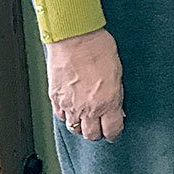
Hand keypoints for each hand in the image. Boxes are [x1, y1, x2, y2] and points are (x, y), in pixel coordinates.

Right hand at [46, 27, 125, 141]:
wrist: (74, 38)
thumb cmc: (98, 48)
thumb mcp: (117, 72)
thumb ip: (116, 94)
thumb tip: (116, 106)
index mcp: (108, 102)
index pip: (112, 130)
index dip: (114, 133)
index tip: (115, 131)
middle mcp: (88, 108)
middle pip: (92, 135)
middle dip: (98, 133)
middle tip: (101, 127)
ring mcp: (69, 105)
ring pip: (75, 129)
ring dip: (82, 126)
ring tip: (86, 120)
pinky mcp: (55, 99)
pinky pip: (61, 116)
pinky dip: (67, 116)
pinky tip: (72, 110)